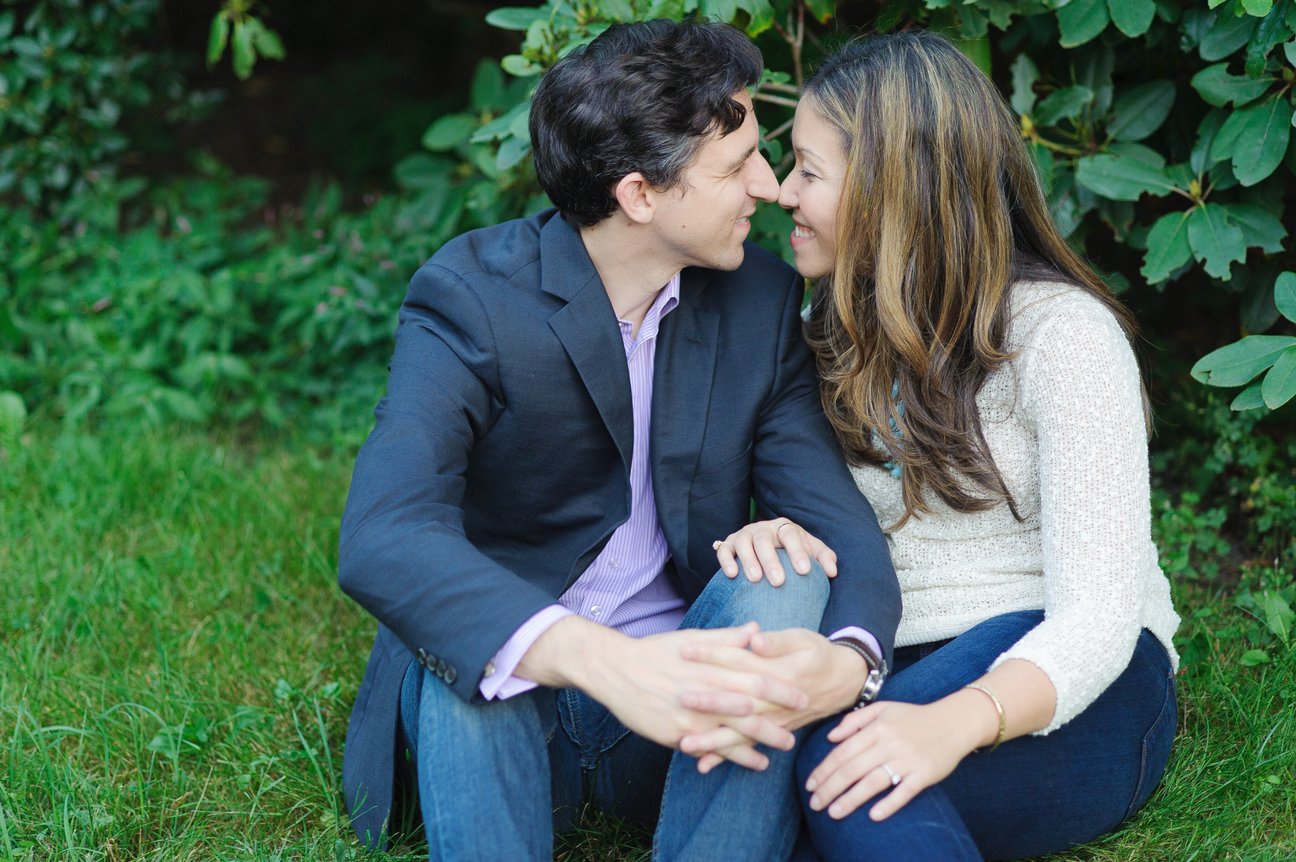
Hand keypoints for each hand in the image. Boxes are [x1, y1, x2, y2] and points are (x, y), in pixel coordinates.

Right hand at [552, 620, 810, 770]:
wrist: (615, 669)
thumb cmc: (656, 651)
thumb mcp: (693, 638)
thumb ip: (727, 638)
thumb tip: (756, 630)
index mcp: (711, 666)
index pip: (756, 678)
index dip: (782, 689)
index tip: (803, 695)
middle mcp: (704, 692)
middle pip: (750, 711)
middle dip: (776, 723)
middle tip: (797, 733)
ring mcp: (690, 716)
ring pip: (732, 734)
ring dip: (758, 745)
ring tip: (777, 752)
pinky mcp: (675, 734)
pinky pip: (708, 749)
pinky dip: (730, 757)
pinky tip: (749, 762)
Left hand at [677, 628, 866, 770]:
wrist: (844, 682)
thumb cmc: (818, 653)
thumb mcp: (802, 639)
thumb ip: (777, 641)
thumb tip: (754, 639)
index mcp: (781, 672)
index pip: (740, 661)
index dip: (713, 654)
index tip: (685, 650)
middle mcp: (777, 701)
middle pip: (737, 700)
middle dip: (708, 701)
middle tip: (679, 699)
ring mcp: (775, 720)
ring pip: (741, 732)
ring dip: (713, 740)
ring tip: (685, 744)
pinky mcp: (774, 732)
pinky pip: (748, 747)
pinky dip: (727, 757)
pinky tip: (704, 765)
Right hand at [715, 518, 837, 585]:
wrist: (767, 546)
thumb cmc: (791, 551)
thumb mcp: (810, 550)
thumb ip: (823, 558)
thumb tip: (832, 572)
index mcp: (784, 528)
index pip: (791, 535)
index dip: (797, 552)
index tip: (805, 571)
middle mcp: (763, 529)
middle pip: (765, 540)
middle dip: (771, 561)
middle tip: (779, 582)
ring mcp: (744, 535)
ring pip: (743, 544)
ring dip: (748, 561)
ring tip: (755, 580)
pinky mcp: (728, 543)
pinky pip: (724, 550)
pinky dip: (726, 561)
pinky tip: (732, 575)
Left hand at [804, 694, 993, 820]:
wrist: (953, 722)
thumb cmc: (913, 717)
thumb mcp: (882, 709)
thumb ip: (854, 720)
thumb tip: (831, 738)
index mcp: (877, 728)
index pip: (843, 752)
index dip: (824, 769)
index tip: (810, 785)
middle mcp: (890, 744)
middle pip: (853, 769)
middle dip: (830, 788)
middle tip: (815, 804)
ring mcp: (908, 760)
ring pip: (873, 782)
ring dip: (851, 799)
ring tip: (834, 813)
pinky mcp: (925, 774)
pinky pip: (905, 791)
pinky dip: (889, 804)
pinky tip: (873, 816)